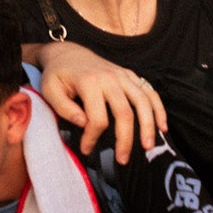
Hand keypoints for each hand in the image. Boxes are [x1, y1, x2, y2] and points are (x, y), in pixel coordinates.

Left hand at [33, 42, 166, 163]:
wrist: (67, 53)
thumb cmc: (57, 75)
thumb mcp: (49, 90)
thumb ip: (63, 108)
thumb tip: (84, 123)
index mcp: (88, 81)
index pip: (97, 118)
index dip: (93, 137)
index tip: (86, 149)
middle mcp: (109, 77)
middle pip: (124, 113)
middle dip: (125, 140)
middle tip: (122, 160)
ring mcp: (122, 75)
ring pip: (143, 102)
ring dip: (148, 127)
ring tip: (148, 147)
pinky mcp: (130, 75)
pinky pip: (150, 92)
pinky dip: (159, 109)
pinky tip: (163, 127)